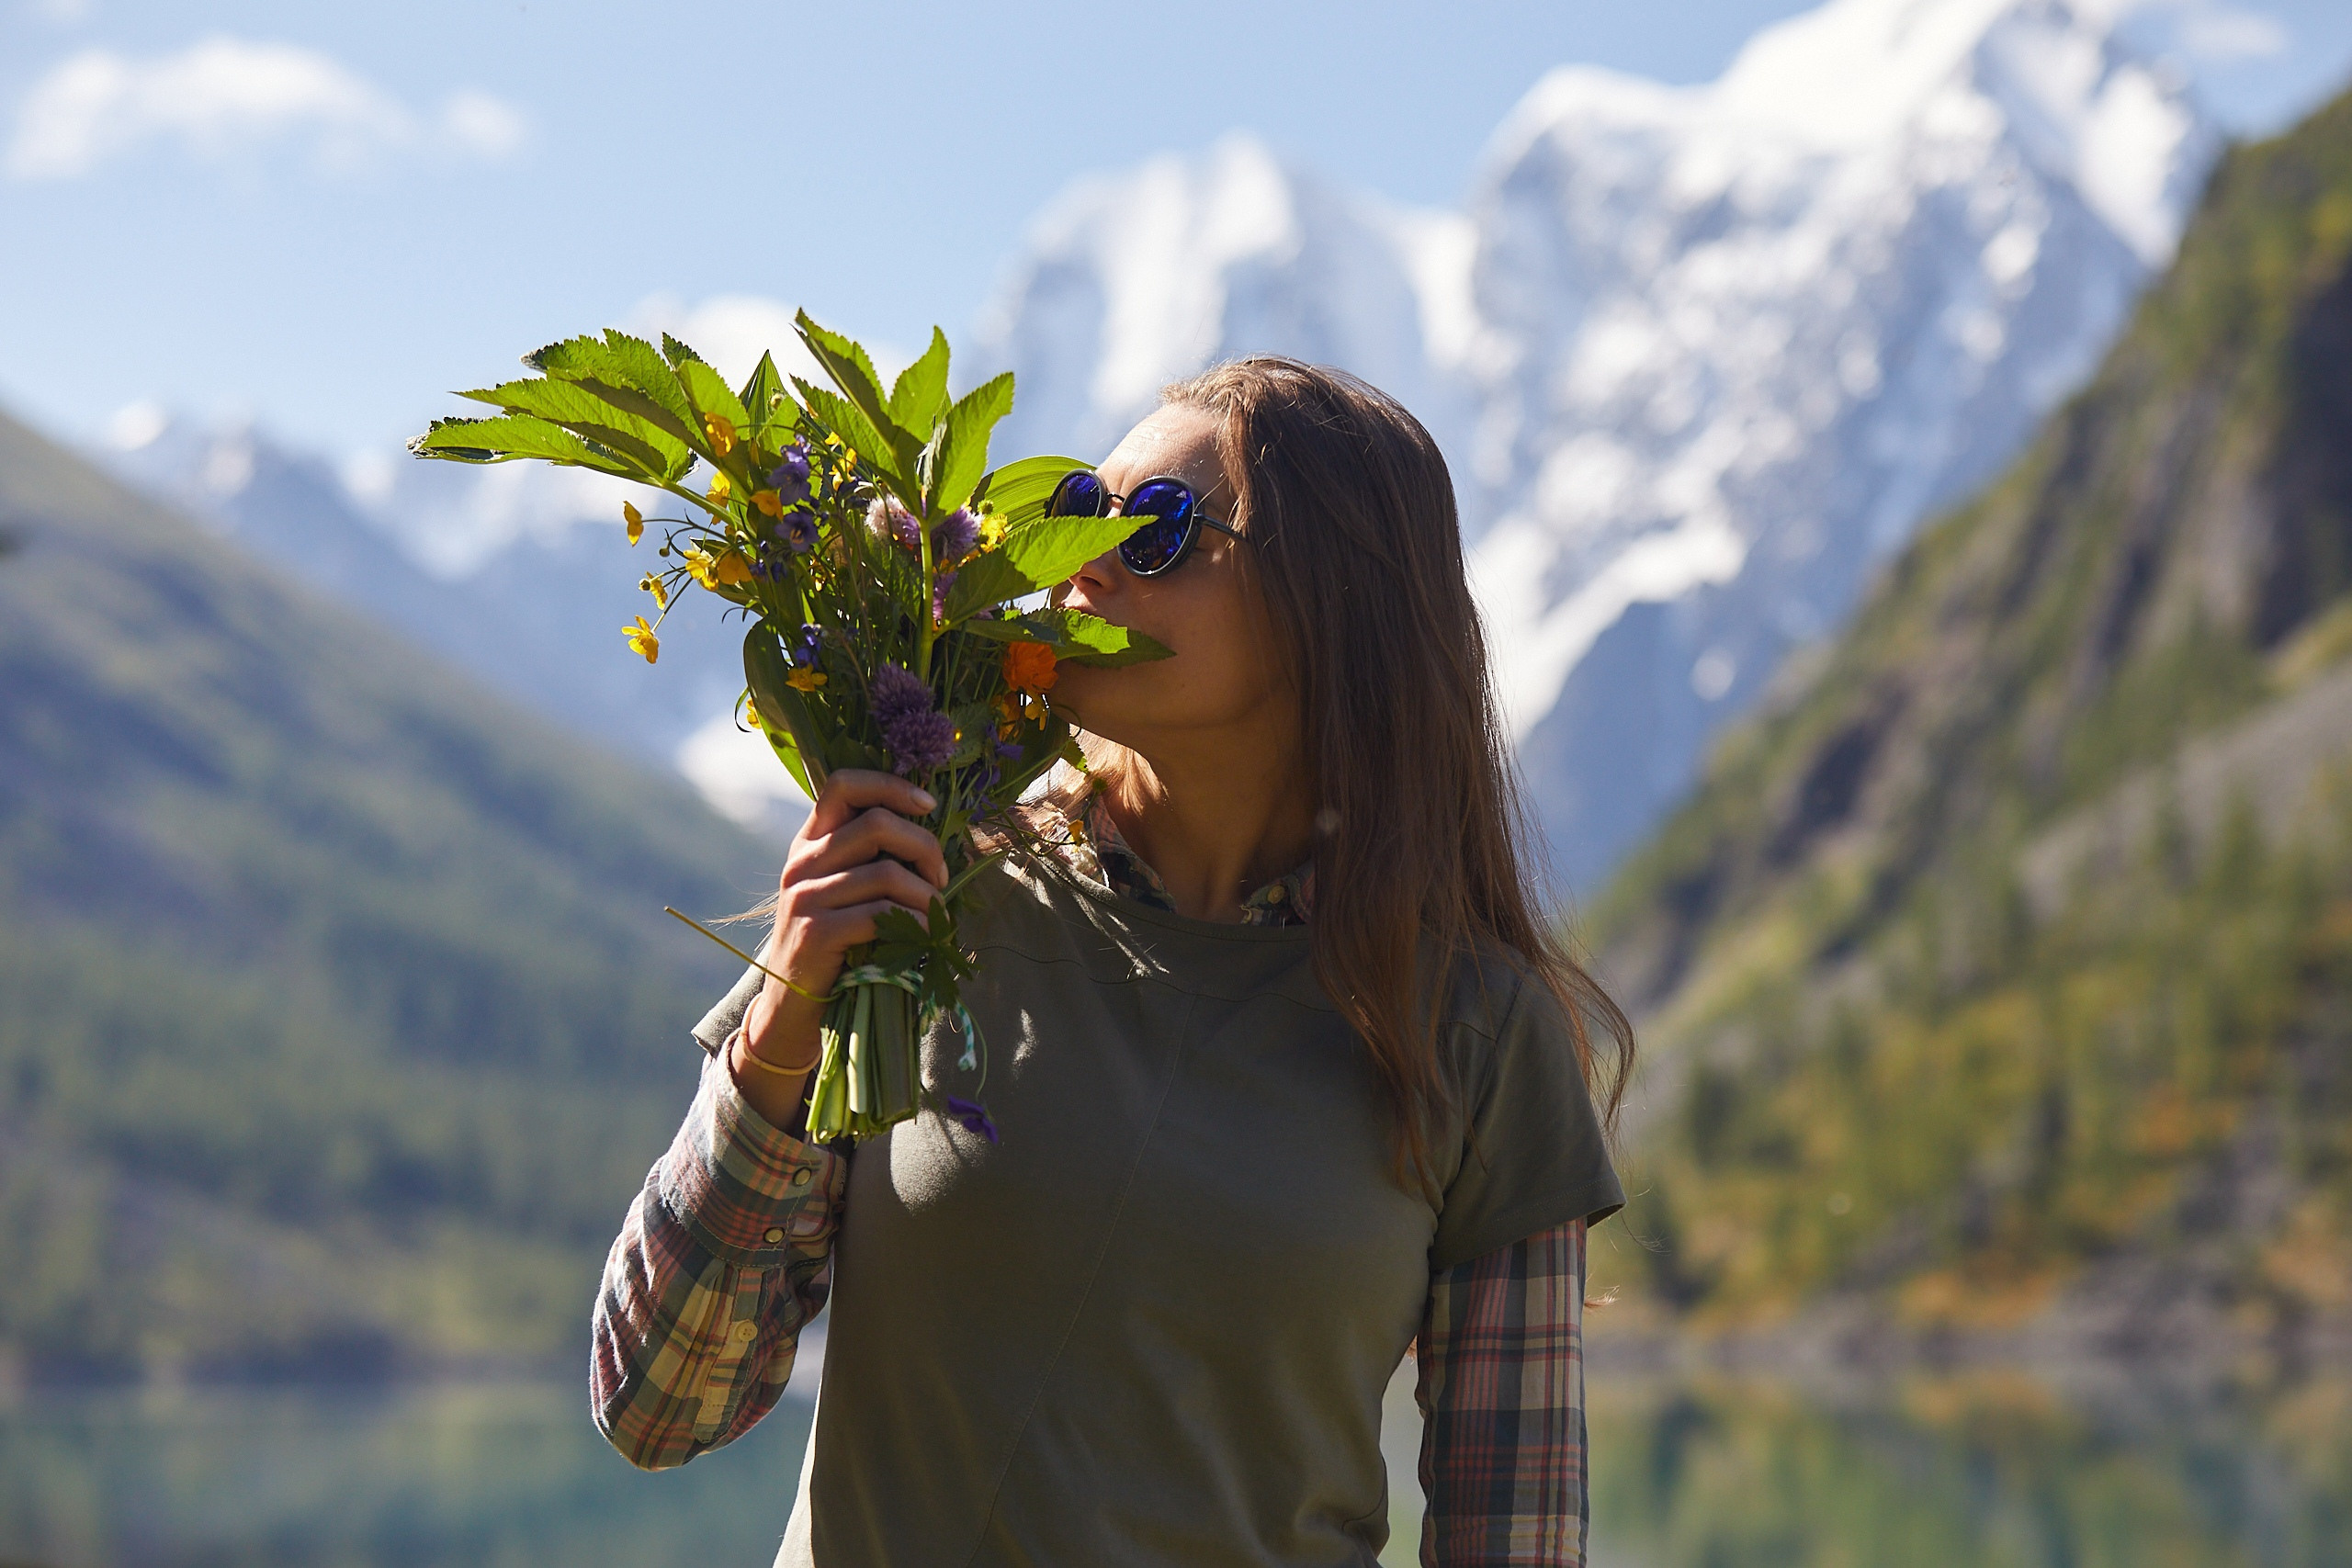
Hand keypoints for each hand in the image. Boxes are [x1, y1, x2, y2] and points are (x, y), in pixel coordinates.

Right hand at [730, 771, 946, 1115]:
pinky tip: (927, 935)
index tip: (927, 804)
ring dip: (926, 894)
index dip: (890, 785)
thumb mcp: (843, 890)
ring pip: (886, 872)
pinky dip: (917, 923)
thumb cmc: (835, 941)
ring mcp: (804, 897)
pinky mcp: (816, 933)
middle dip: (925, 846)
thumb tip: (933, 835)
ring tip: (936, 914)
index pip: (843, 784)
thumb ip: (869, 857)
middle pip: (877, 823)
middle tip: (941, 877)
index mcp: (809, 841)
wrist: (793, 1002)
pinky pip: (882, 913)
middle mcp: (801, 862)